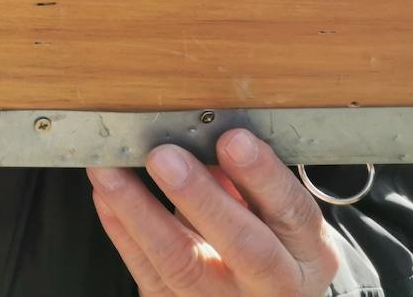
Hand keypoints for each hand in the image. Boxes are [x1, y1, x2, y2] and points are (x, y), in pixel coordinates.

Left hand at [87, 129, 339, 294]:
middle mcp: (276, 286)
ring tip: (110, 171)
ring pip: (184, 265)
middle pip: (246, 249)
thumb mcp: (272, 211)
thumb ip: (243, 178)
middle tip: (164, 157)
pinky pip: (149, 275)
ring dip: (141, 212)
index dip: (264, 177)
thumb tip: (198, 131)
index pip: (294, 214)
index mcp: (308, 253)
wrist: (256, 296)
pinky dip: (122, 232)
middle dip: (202, 199)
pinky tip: (104, 195)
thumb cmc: (262, 235)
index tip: (232, 139)